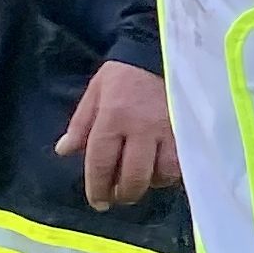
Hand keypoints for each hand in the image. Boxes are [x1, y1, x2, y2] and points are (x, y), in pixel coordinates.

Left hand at [57, 61, 179, 209]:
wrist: (161, 50)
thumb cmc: (124, 73)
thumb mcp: (94, 93)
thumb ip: (80, 124)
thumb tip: (65, 151)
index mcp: (112, 119)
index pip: (102, 164)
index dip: (98, 189)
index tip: (98, 202)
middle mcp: (141, 128)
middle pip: (134, 176)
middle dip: (125, 194)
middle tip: (120, 196)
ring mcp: (169, 129)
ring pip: (164, 172)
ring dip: (152, 182)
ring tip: (145, 179)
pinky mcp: (188, 126)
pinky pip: (184, 159)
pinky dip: (173, 170)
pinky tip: (165, 168)